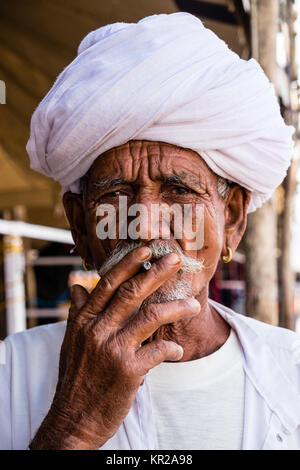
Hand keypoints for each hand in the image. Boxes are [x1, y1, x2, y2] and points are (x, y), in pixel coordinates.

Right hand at [29, 246, 199, 449]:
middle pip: (131, 293)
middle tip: (175, 259)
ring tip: (194, 304)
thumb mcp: (70, 342)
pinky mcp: (128, 371)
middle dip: (156, 273)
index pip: (107, 285)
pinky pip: (158, 351)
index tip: (145, 250)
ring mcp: (113, 349)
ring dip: (175, 307)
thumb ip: (77, 313)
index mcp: (83, 321)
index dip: (128, 265)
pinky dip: (172, 348)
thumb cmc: (75, 378)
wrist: (74, 420)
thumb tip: (78, 286)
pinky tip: (178, 350)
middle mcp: (97, 331)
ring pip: (150, 317)